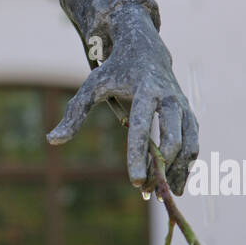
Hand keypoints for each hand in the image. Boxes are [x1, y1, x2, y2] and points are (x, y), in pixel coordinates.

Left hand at [47, 4, 198, 195]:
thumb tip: (52, 140)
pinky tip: (176, 185)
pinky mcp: (188, 114)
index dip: (139, 155)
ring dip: (179, 171)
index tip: (135, 181)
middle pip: (174, 136)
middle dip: (163, 165)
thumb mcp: (92, 86)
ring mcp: (182, 106)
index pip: (143, 126)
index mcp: (145, 90)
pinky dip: (187, 165)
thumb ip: (74, 113)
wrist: (145, 49)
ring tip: (166, 195)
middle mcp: (169, 98)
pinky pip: (193, 143)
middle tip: (147, 190)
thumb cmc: (115, 70)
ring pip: (188, 143)